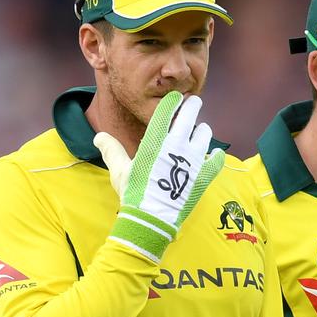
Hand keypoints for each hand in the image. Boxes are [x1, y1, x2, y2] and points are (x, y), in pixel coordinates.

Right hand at [94, 91, 224, 261]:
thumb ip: (112, 150)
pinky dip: (217, 156)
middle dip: (192, 106)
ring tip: (202, 129)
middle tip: (194, 102)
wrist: (151, 219)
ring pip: (204, 135)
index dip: (172, 102)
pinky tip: (216, 154)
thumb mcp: (119, 170)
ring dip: (203, 130)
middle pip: (188, 117)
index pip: (166, 112)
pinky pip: (216, 160)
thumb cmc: (133, 194)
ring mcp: (192, 161)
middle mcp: (176, 146)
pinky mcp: (203, 176)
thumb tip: (99, 136)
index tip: (176, 98)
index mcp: (154, 142)